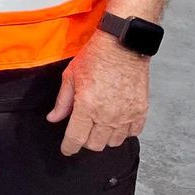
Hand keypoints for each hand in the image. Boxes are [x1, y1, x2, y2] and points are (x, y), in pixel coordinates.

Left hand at [46, 31, 149, 154]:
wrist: (123, 45)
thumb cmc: (96, 56)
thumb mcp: (71, 76)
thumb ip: (62, 102)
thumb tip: (53, 118)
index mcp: (87, 106)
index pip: (76, 139)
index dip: (69, 147)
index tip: (67, 149)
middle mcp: (107, 115)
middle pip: (95, 144)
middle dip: (85, 140)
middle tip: (82, 129)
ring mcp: (126, 114)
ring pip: (113, 142)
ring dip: (104, 137)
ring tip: (99, 124)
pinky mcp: (141, 110)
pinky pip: (132, 133)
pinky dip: (124, 131)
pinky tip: (117, 121)